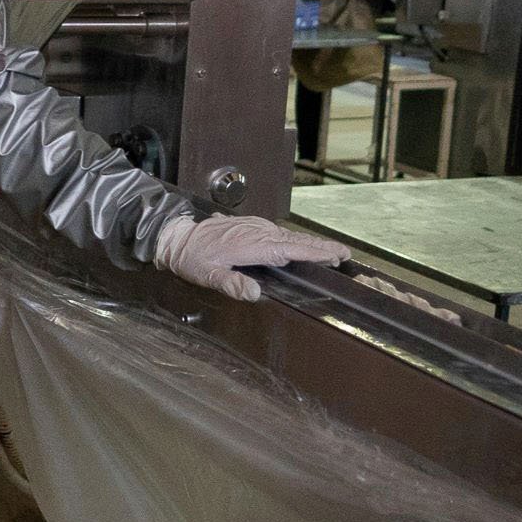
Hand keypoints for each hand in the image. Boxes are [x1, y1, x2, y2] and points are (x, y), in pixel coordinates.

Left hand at [154, 215, 350, 302]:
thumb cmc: (192, 257)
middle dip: (321, 247)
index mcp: (252, 245)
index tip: (337, 254)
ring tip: (330, 253)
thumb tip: (255, 294)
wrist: (178, 237)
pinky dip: (295, 240)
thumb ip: (232, 285)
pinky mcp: (252, 226)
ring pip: (289, 236)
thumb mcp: (208, 275)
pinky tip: (301, 248)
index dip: (316, 251)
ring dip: (310, 244)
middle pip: (296, 240)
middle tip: (344, 255)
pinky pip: (279, 233)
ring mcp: (255, 227)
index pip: (291, 249)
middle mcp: (258, 232)